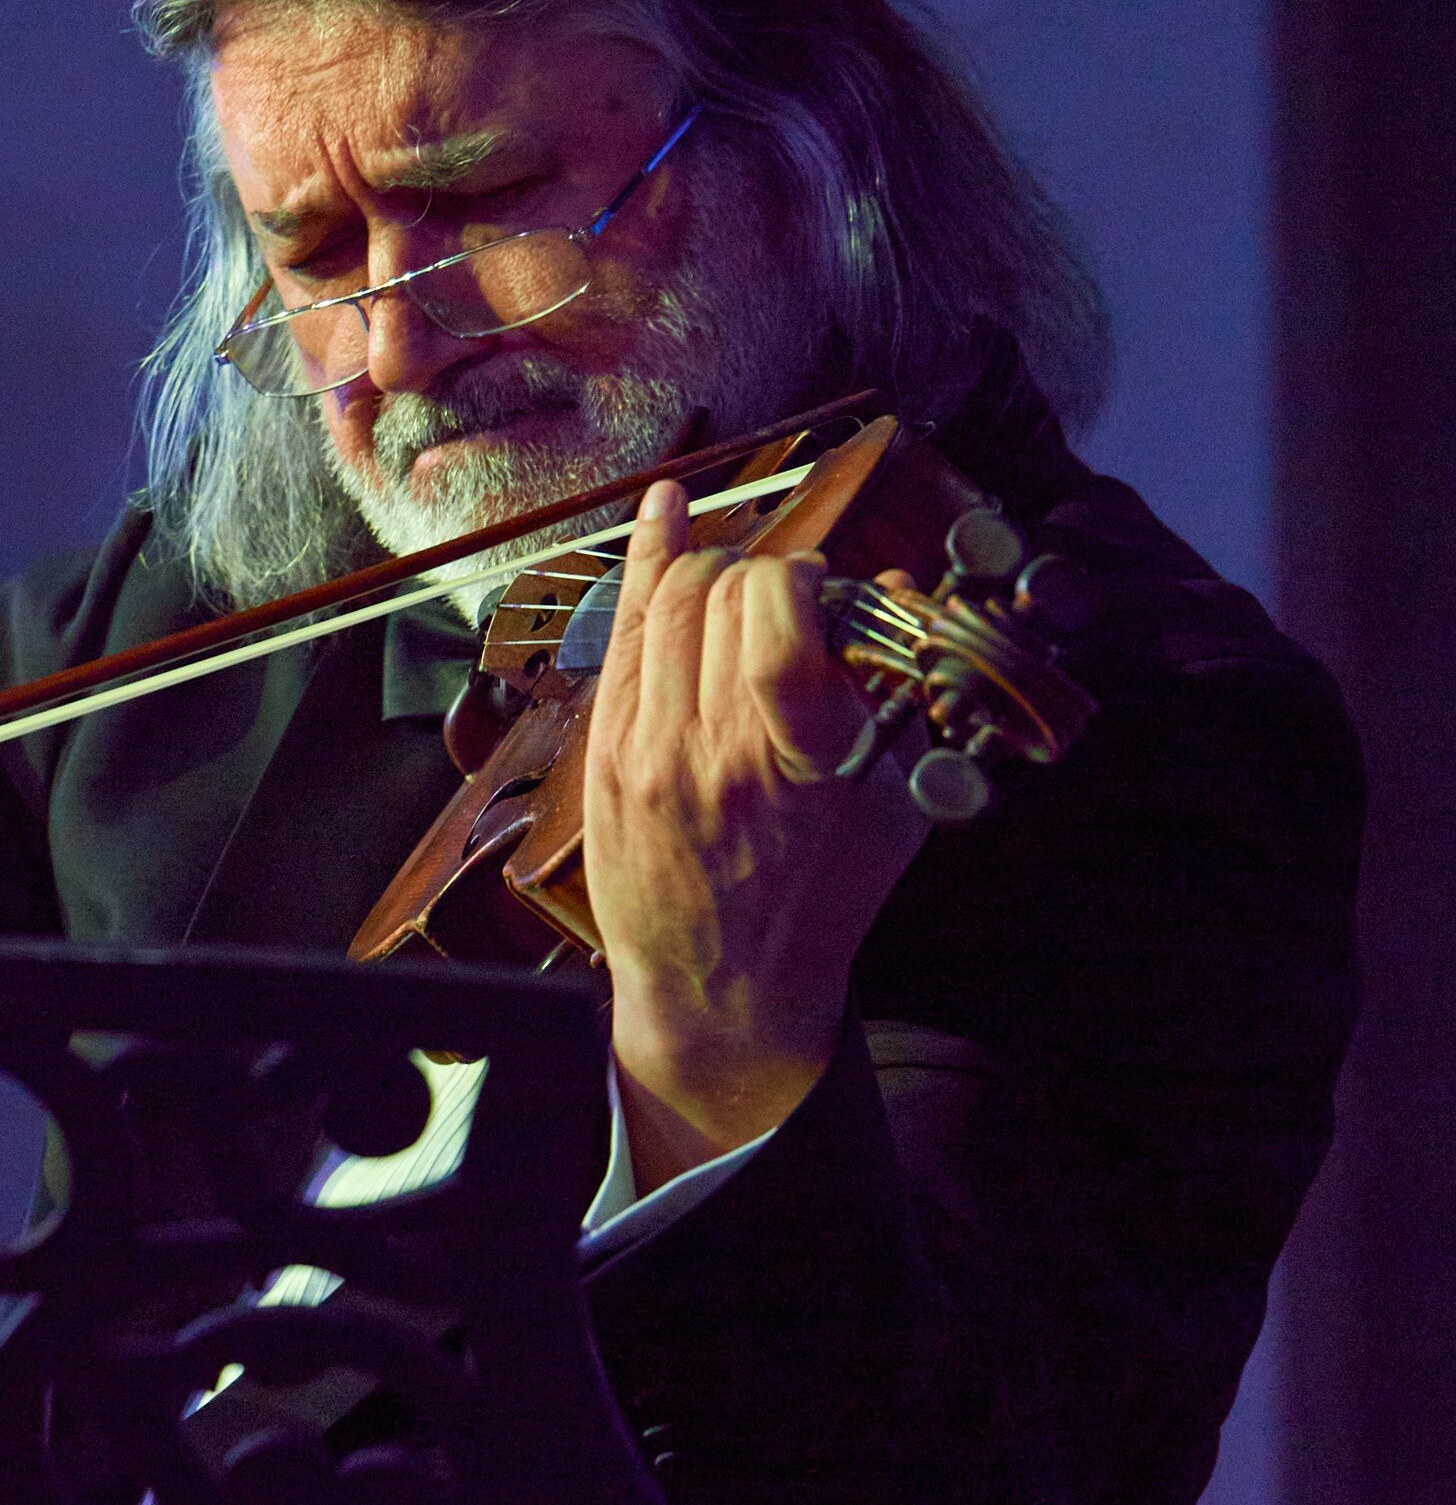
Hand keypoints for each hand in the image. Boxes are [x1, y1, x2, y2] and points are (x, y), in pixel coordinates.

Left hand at [586, 480, 928, 1186]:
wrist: (720, 988)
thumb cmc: (820, 898)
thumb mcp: (894, 807)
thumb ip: (900, 697)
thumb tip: (892, 590)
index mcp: (797, 765)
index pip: (780, 624)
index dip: (801, 581)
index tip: (823, 586)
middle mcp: (712, 751)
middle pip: (720, 594)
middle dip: (761, 571)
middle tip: (785, 596)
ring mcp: (647, 750)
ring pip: (665, 603)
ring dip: (708, 570)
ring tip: (739, 586)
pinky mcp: (605, 753)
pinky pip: (621, 635)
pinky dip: (645, 568)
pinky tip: (663, 515)